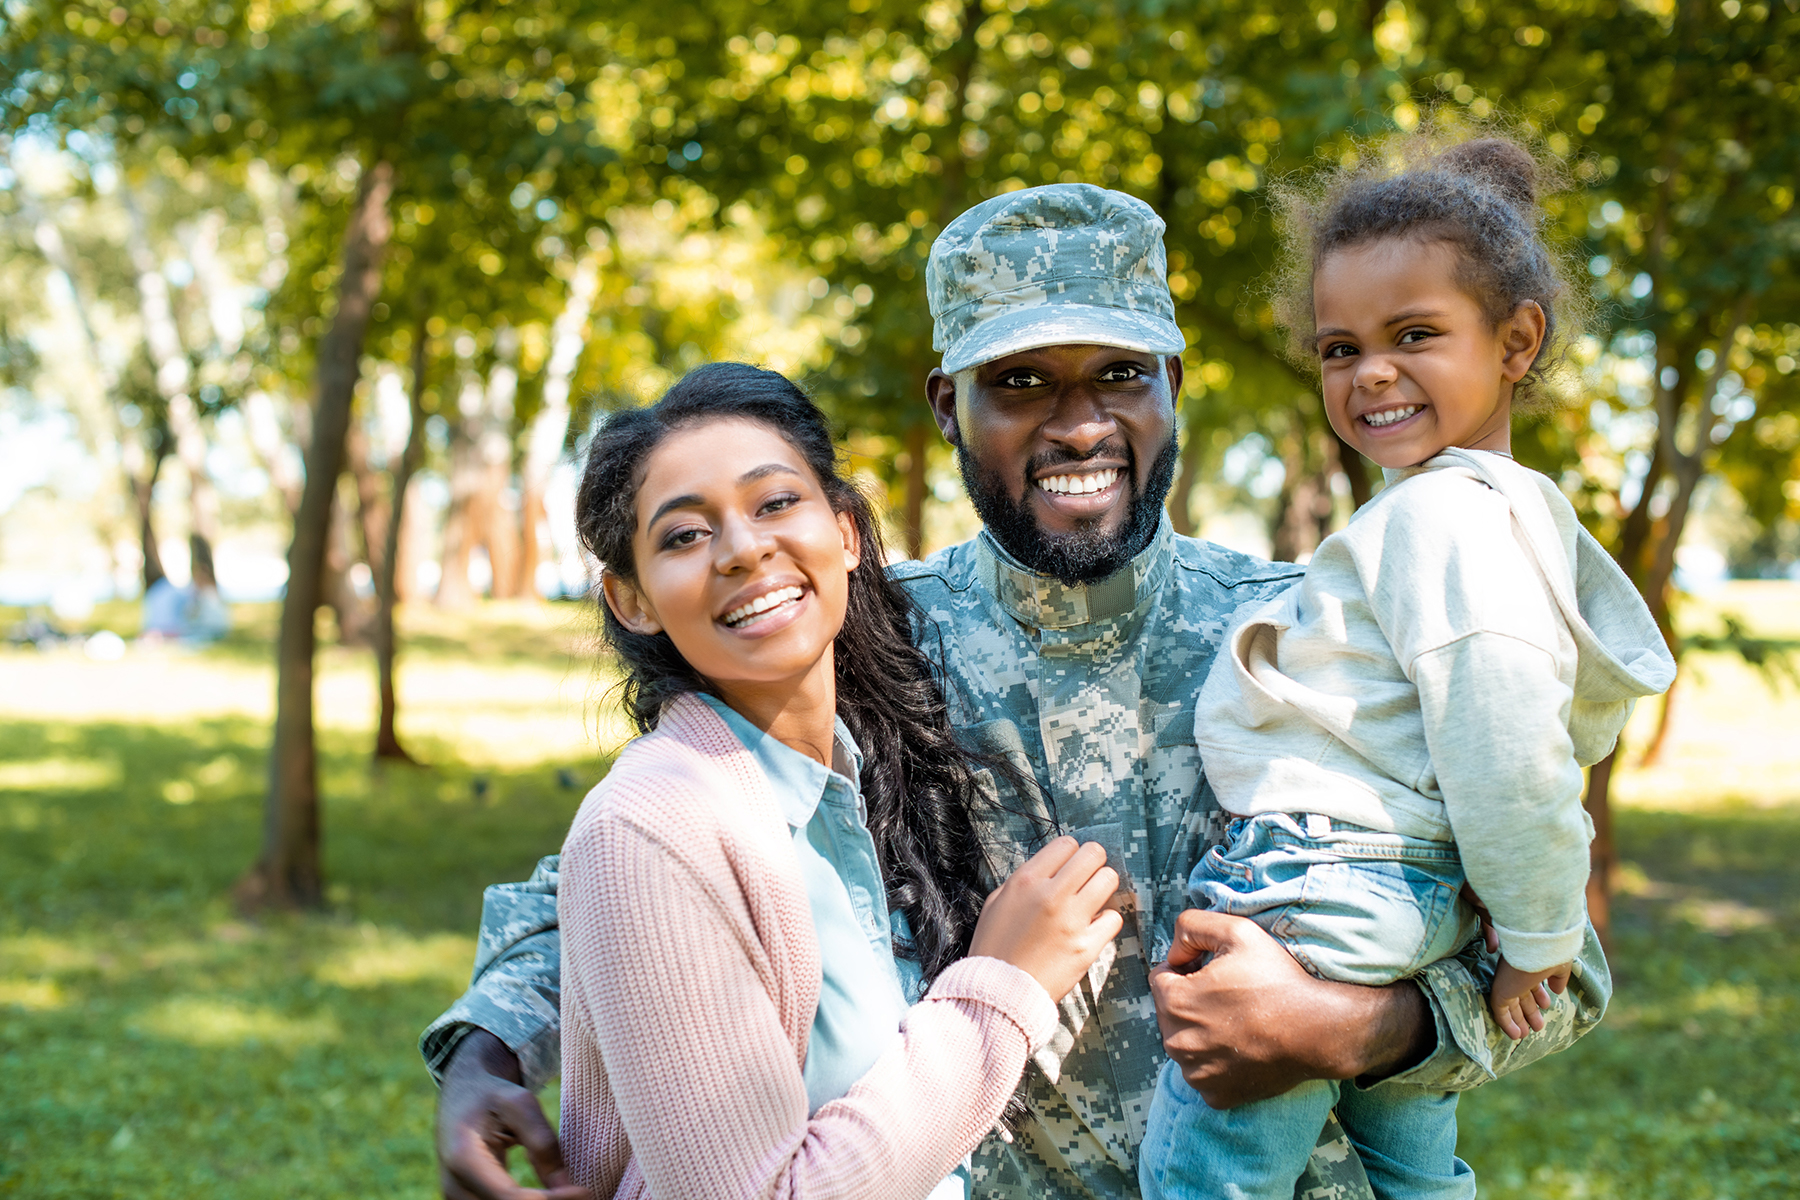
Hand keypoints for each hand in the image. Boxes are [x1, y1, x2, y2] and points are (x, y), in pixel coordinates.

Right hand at [436, 1029, 587, 1199]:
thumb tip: (566, 1187)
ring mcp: (456, 1198)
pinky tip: (551, 1195)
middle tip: (582, 1194)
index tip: (585, 1191)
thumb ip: (542, 1143)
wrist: (462, 1094)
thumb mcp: (520, 1103)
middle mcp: (454, 1186)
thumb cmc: (494, 1094)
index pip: (509, 1197)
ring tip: (569, 1194)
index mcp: (463, 1159)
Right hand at [969, 836, 1123, 1000]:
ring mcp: (1071, 920)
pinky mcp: (1086, 946)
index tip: (1069, 866)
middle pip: (1093, 854)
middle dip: (1093, 863)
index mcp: (1026, 881)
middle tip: (1087, 878)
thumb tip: (1051, 868)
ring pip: (1109, 879)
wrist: (999, 992)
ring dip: (1103, 887)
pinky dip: (1106, 921)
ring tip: (1092, 900)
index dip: (1071, 853)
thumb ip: (1024, 881)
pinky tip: (1092, 927)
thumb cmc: (995, 947)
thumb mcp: (997, 902)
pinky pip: (1114, 918)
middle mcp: (1051, 894)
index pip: (1066, 844)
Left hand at [1149, 909, 1431, 1109]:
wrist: (1318, 1030)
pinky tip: (1243, 1046)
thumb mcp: (1236, 931)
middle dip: (1191, 999)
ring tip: (1238, 1021)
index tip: (1214, 970)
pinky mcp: (1215, 1095)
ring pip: (1186, 1043)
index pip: (1161, 977)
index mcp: (1174, 1002)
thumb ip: (1191, 926)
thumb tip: (1175, 951)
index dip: (1187, 967)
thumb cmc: (1277, 980)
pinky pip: (1204, 1072)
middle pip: (1170, 1011)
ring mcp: (1195, 1073)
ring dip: (1201, 1031)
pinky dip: (1216, 1061)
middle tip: (1229, 995)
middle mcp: (1176, 1043)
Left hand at [1488, 956, 1571, 1039]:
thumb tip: (1557, 990)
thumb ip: (1558, 977)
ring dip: (1518, 1021)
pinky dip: (1507, 1024)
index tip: (1546, 1005)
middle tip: (1537, 1025)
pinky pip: (1500, 1011)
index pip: (1532, 983)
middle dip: (1529, 1011)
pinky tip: (1515, 1035)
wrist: (1537, 944)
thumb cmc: (1551, 951)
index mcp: (1530, 966)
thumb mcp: (1560, 965)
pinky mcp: (1501, 991)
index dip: (1539, 995)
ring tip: (1524, 1034)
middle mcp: (1517, 974)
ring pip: (1510, 1005)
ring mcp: (1508, 982)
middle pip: (1521, 996)